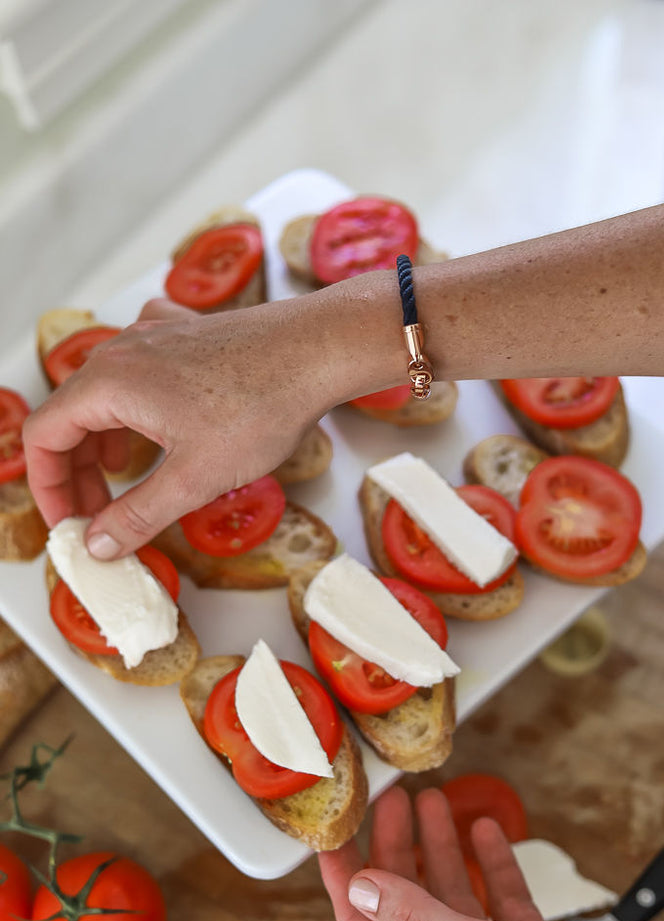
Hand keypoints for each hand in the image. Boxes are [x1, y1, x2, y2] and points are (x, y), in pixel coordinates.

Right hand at [23, 296, 342, 558]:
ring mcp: (155, 336)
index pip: (44, 436)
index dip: (49, 487)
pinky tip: (159, 425)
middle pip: (73, 415)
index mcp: (109, 382)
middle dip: (80, 472)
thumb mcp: (194, 478)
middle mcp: (123, 350)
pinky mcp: (186, 335)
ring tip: (129, 478)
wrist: (318, 350)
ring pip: (106, 394)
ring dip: (107, 442)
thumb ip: (138, 515)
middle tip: (101, 516)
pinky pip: (141, 371)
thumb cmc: (262, 404)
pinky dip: (137, 407)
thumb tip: (99, 544)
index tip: (69, 522)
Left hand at [319, 786, 663, 920]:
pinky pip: (501, 901)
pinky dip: (492, 864)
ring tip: (433, 801)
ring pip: (454, 895)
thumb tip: (361, 886)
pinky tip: (487, 833)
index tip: (333, 834)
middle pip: (407, 900)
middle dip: (396, 846)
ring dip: (441, 846)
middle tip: (392, 800)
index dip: (343, 876)